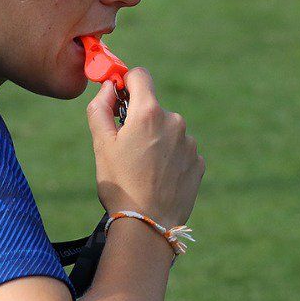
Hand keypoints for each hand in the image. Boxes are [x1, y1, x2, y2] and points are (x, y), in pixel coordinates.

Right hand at [87, 67, 203, 228]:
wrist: (148, 224)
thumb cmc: (120, 184)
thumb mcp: (101, 144)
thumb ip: (101, 107)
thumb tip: (109, 87)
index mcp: (148, 112)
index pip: (140, 76)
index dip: (128, 82)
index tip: (120, 97)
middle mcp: (174, 121)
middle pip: (154, 108)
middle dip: (141, 121)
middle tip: (128, 150)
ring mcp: (190, 142)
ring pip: (169, 131)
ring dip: (157, 142)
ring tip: (144, 170)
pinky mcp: (198, 161)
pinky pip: (181, 151)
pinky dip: (170, 159)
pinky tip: (159, 179)